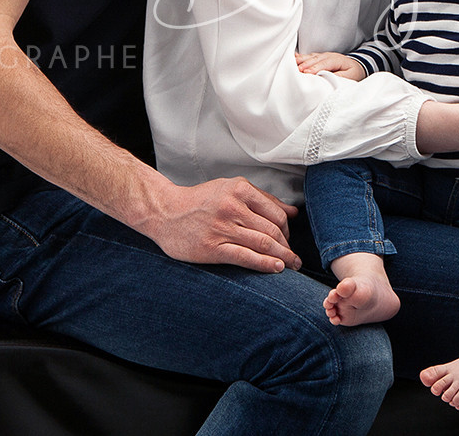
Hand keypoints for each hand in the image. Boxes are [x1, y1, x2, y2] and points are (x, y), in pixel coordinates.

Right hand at [133, 176, 300, 273]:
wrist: (164, 211)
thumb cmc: (199, 201)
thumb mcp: (230, 189)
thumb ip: (262, 200)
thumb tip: (293, 212)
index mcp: (239, 189)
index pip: (276, 213)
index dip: (288, 230)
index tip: (288, 241)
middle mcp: (232, 206)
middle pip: (273, 230)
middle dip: (287, 247)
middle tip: (295, 259)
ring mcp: (222, 227)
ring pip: (263, 243)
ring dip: (282, 258)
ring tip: (291, 266)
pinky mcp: (212, 247)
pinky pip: (246, 257)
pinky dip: (265, 264)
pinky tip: (276, 268)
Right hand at [295, 51, 365, 81]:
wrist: (355, 66)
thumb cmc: (352, 73)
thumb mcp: (351, 77)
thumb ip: (341, 77)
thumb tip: (328, 79)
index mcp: (337, 60)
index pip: (325, 63)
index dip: (315, 68)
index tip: (307, 73)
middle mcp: (328, 55)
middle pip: (315, 59)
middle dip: (305, 64)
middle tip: (297, 70)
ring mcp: (322, 55)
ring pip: (310, 57)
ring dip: (301, 61)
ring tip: (292, 64)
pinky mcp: (318, 58)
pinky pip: (308, 57)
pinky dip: (300, 58)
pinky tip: (293, 58)